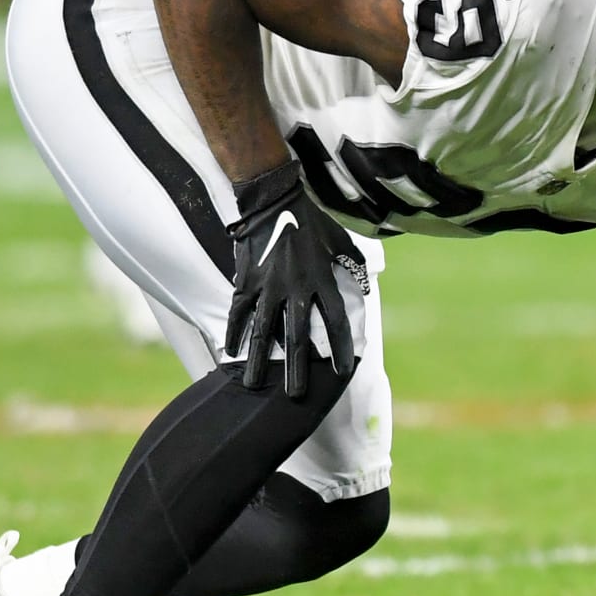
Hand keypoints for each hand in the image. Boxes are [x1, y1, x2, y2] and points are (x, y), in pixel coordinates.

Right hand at [224, 160, 368, 396]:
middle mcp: (296, 289)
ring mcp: (268, 287)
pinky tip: (229, 352)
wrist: (273, 200)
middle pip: (297, 337)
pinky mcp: (246, 281)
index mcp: (322, 281)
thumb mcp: (340, 240)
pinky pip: (239, 312)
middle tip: (296, 395)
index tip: (342, 370)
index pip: (336, 322)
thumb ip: (354, 263)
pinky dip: (233, 332)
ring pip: (262, 331)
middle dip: (296, 368)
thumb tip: (367, 283)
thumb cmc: (310, 221)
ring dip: (259, 360)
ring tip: (254, 385)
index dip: (340, 348)